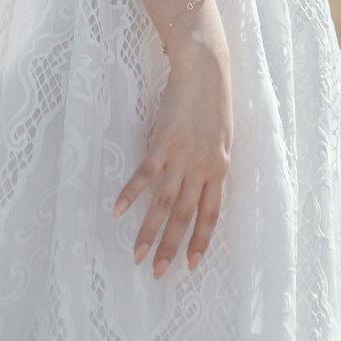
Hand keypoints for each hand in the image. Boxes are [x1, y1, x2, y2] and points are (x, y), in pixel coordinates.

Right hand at [115, 15, 232, 278]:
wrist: (205, 69)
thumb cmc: (213, 100)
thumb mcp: (221, 136)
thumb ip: (212, 162)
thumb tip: (200, 184)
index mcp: (219, 167)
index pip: (210, 214)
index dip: (200, 240)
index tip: (191, 265)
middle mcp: (202, 168)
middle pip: (184, 216)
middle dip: (171, 247)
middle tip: (156, 272)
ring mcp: (182, 156)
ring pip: (164, 204)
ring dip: (149, 232)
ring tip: (136, 255)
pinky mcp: (163, 142)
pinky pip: (145, 175)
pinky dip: (131, 194)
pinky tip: (119, 210)